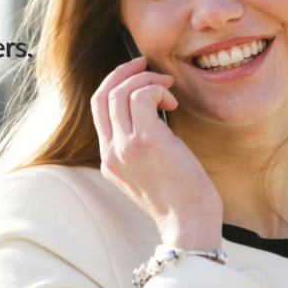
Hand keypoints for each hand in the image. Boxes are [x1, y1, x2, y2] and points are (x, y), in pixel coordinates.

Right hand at [90, 56, 223, 249]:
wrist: (189, 223)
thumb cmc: (179, 198)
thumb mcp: (147, 172)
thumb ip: (139, 145)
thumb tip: (151, 109)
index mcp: (109, 159)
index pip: (98, 108)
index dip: (114, 83)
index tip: (135, 73)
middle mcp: (111, 152)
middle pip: (103, 95)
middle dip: (124, 71)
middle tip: (145, 64)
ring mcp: (125, 147)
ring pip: (120, 92)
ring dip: (146, 80)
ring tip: (168, 90)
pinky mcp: (146, 141)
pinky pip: (141, 96)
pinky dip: (157, 90)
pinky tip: (172, 103)